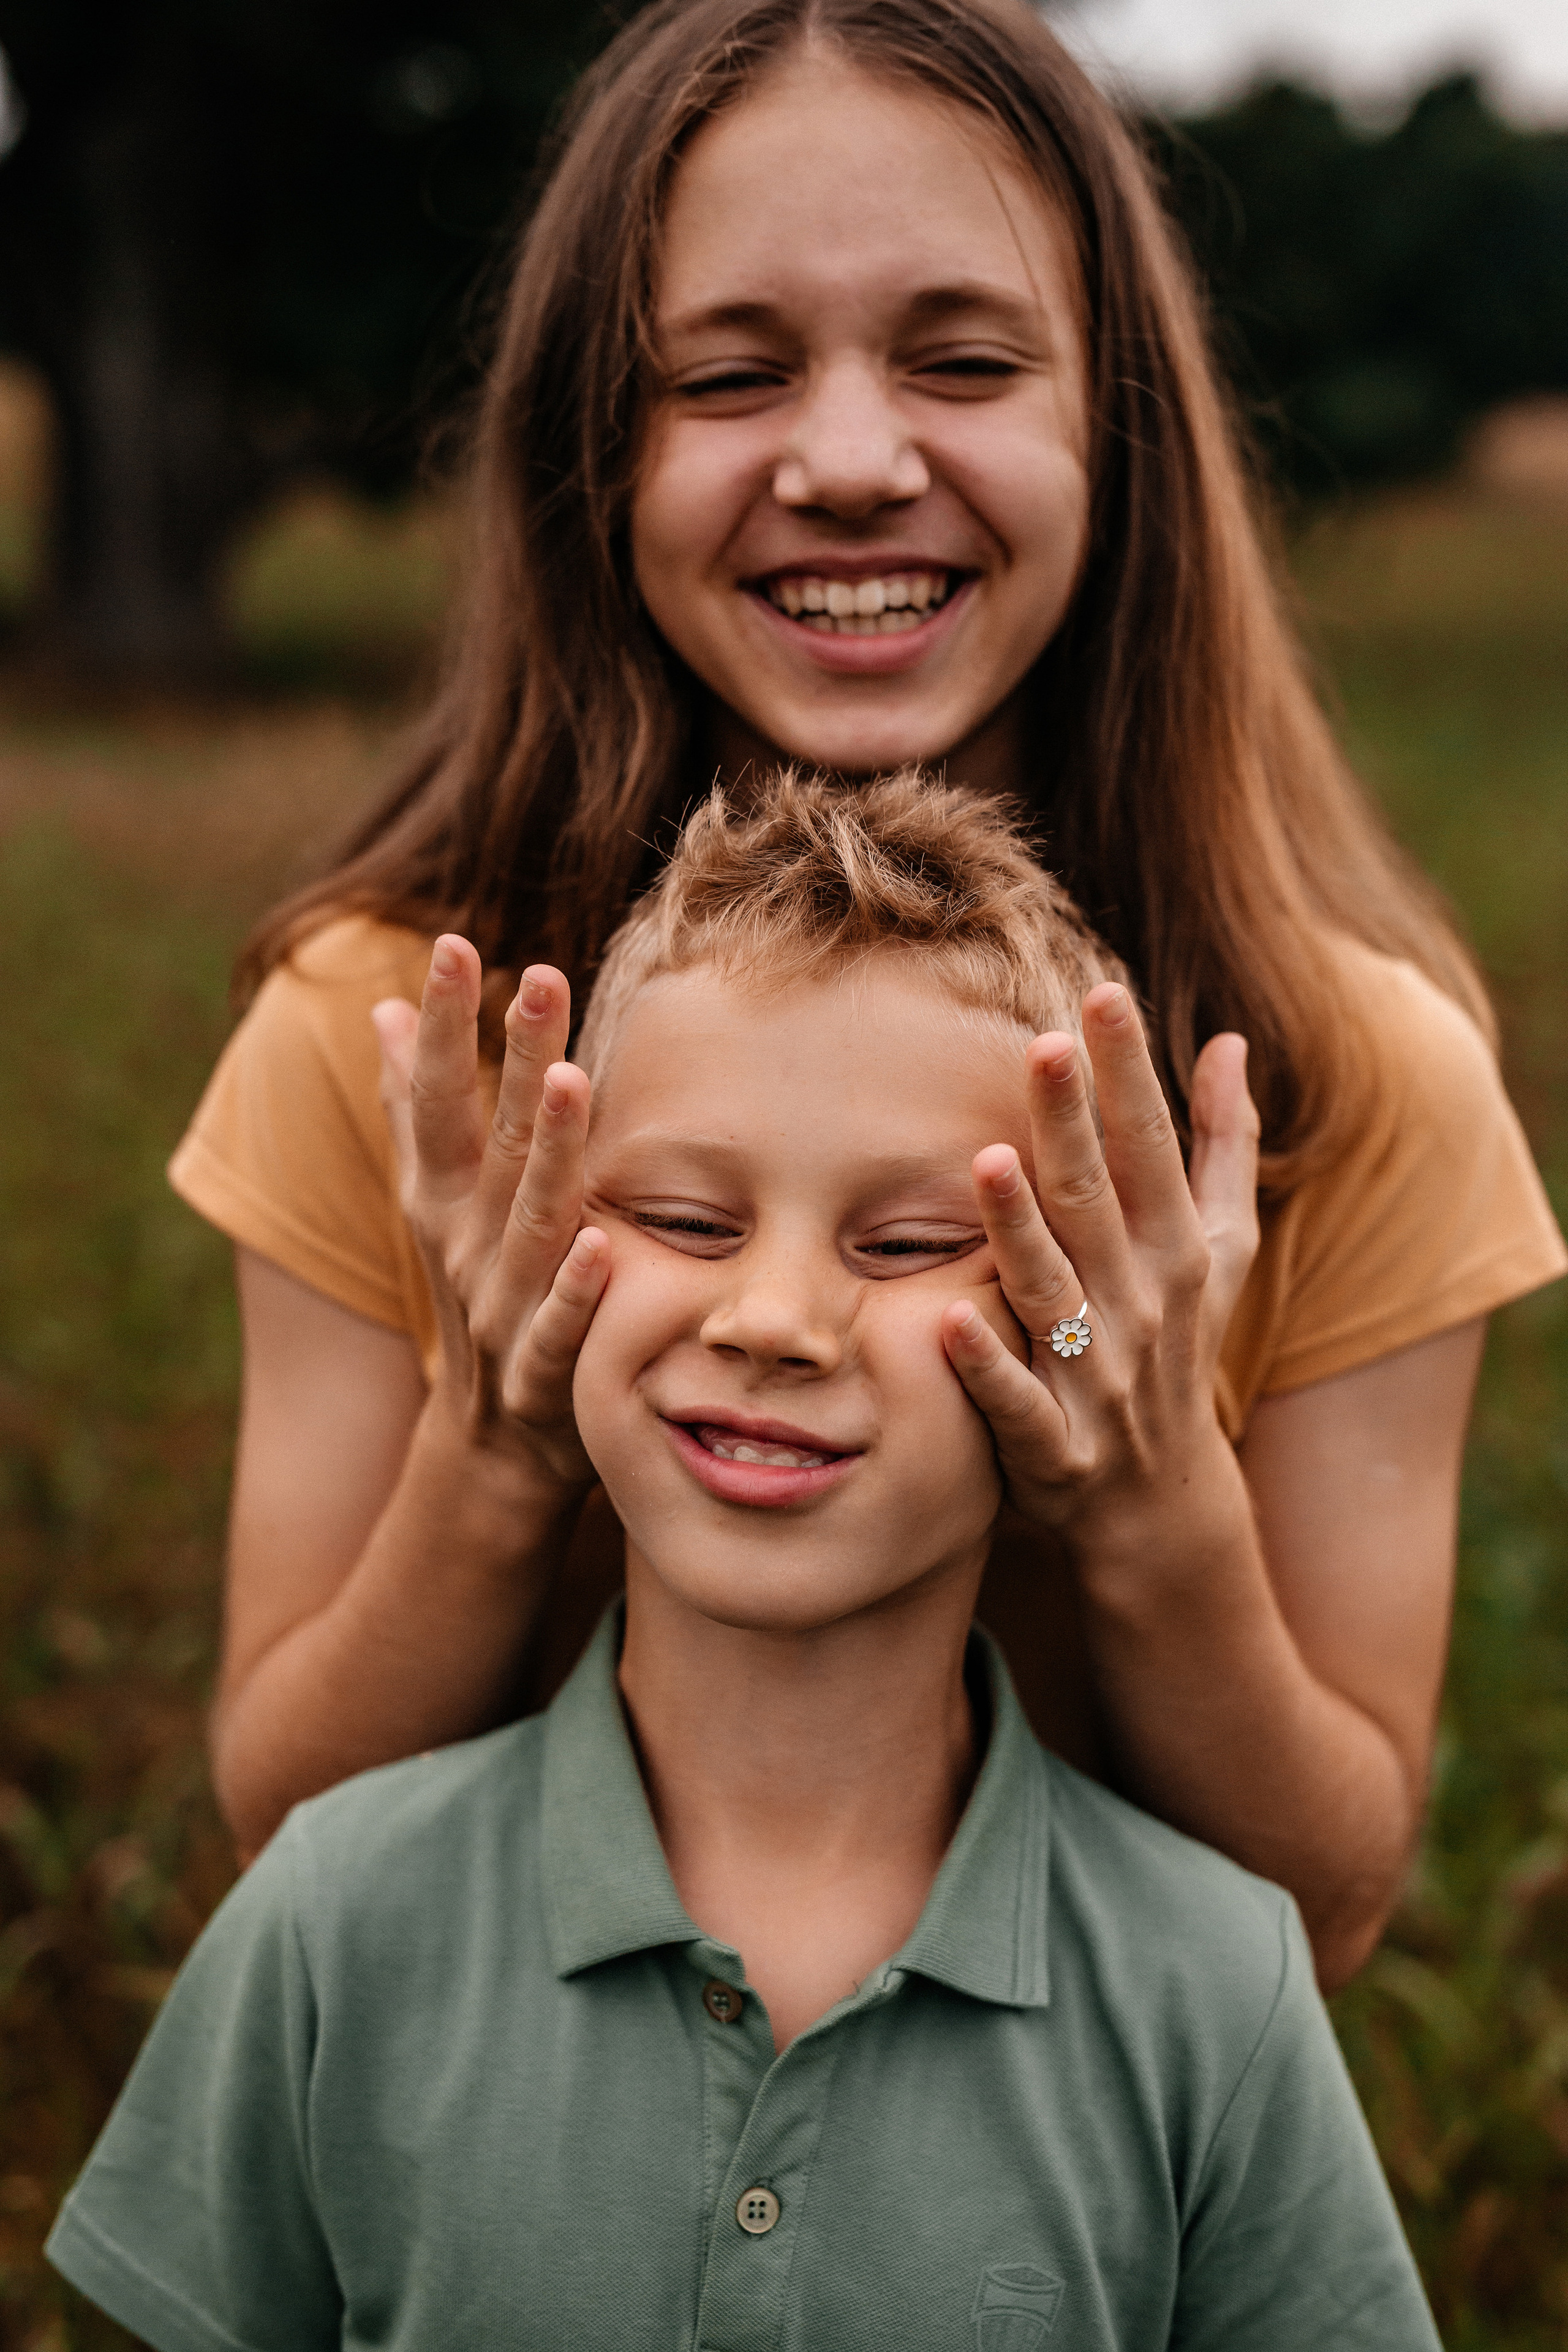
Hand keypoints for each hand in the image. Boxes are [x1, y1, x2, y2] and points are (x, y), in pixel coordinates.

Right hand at [371, 936, 607, 1492]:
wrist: (490, 1449)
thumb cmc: (479, 1294)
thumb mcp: (436, 1204)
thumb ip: (411, 1110)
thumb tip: (379, 1010)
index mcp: (443, 1198)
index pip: (434, 1097)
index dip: (439, 1023)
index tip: (450, 942)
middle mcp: (467, 1244)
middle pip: (491, 1141)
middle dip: (511, 1058)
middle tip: (537, 977)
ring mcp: (500, 1308)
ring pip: (529, 1222)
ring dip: (549, 1153)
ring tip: (570, 1081)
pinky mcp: (542, 1374)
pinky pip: (560, 1328)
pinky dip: (577, 1291)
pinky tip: (601, 1246)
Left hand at [940, 983, 1259, 1555]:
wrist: (1166, 1507)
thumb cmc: (1183, 1348)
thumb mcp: (1224, 1250)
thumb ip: (1223, 1145)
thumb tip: (1230, 1040)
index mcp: (1176, 1248)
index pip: (1150, 1146)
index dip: (1129, 1072)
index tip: (1102, 995)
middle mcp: (1140, 1303)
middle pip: (1098, 1202)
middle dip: (1073, 1125)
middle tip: (1044, 1044)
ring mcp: (1098, 1376)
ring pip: (1052, 1292)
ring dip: (1020, 1230)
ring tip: (987, 1162)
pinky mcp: (1055, 1446)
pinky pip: (1016, 1402)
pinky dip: (988, 1365)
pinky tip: (949, 1320)